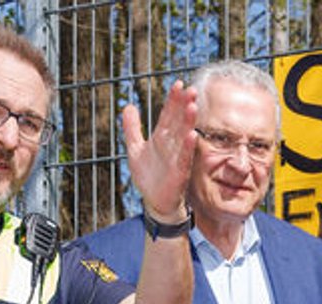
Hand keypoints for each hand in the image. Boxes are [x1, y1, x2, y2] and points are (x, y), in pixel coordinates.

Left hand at [122, 80, 198, 222]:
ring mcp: (176, 157)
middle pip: (179, 121)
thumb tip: (128, 106)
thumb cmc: (148, 176)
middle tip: (191, 89)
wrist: (154, 201)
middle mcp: (171, 144)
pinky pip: (184, 157)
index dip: (173, 100)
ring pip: (183, 136)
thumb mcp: (134, 149)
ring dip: (188, 121)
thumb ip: (131, 128)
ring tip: (193, 105)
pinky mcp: (179, 172)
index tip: (178, 84)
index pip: (168, 114)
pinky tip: (192, 134)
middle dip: (184, 105)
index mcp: (161, 137)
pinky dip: (187, 147)